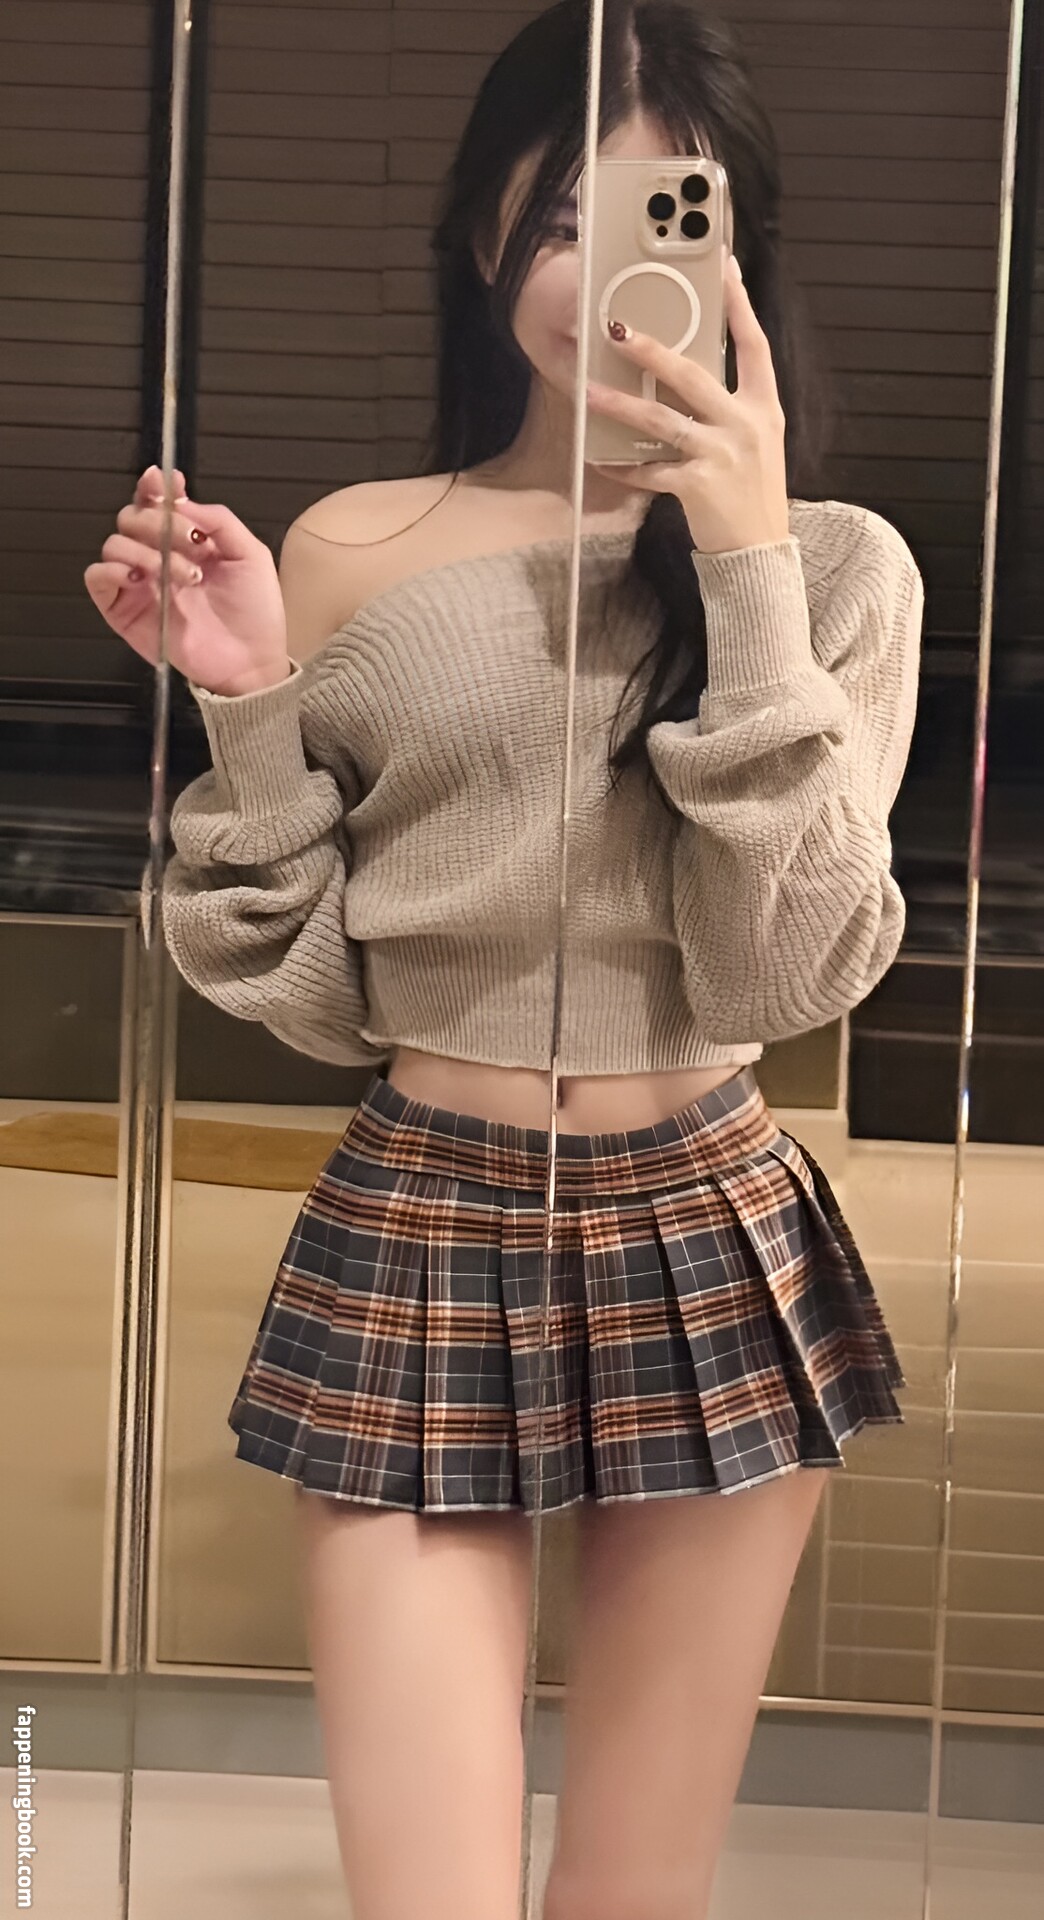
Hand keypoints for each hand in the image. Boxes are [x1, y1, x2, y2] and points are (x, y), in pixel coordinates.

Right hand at [83, 465, 290, 695]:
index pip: (155, 503)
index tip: (165, 483)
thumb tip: (181, 499)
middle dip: (157, 522)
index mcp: (185, 540)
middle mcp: (157, 556)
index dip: (154, 487)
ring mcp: (139, 583)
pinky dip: (112, 569)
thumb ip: (218, 520)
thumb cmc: (254, 613)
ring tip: (183, 576)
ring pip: (114, 543)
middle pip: (130, 517)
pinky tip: (140, 577)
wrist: (250, 660)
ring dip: (146, 550)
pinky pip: (96, 577)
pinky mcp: (123, 610)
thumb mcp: (250, 554)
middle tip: (188, 542)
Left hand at [584, 253, 790, 555]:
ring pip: (661, 419)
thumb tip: (689, 376)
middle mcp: (745, 425)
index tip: (722, 266)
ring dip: (619, 404)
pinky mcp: (698, 486)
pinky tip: (600, 458)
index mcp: (764, 407)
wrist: (760, 552)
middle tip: (615, 328)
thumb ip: (731, 407)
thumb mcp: (757, 441)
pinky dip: (623, 466)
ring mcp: (721, 455)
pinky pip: (650, 471)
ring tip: (586, 391)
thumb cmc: (753, 494)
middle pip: (692, 374)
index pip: (754, 344)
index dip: (738, 304)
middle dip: (650, 349)